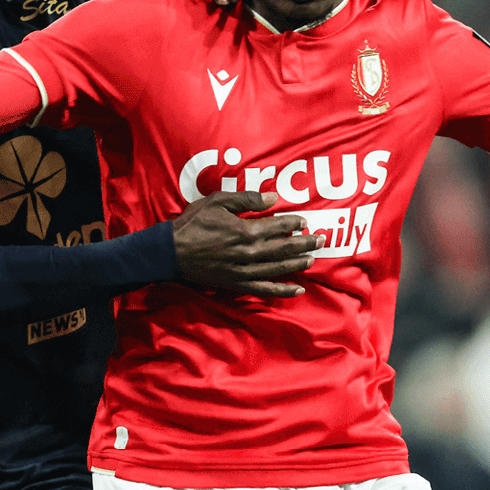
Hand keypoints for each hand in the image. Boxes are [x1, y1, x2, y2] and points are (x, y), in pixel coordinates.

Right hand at [171, 191, 320, 297]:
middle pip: (283, 249)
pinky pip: (264, 289)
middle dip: (304, 244)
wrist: (169, 252)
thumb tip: (272, 198)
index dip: (294, 224)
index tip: (305, 222)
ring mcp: (243, 271)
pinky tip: (298, 290)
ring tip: (312, 259)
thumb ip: (246, 199)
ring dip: (297, 264)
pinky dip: (282, 290)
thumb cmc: (192, 223)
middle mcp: (248, 253)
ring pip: (278, 268)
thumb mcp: (217, 202)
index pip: (278, 227)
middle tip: (321, 240)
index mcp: (245, 231)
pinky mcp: (236, 284)